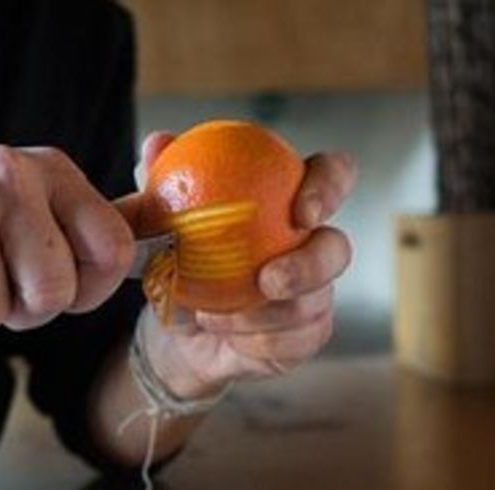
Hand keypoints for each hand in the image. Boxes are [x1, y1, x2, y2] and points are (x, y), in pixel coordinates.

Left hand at [122, 132, 356, 396]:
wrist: (174, 325)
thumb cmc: (177, 257)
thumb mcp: (157, 219)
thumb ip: (159, 180)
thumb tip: (157, 142)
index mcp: (290, 199)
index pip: (334, 175)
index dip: (330, 186)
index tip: (301, 209)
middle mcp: (312, 244)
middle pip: (338, 249)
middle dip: (310, 266)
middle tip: (268, 279)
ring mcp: (314, 294)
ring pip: (311, 305)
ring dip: (261, 314)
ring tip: (211, 314)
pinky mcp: (304, 336)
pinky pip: (294, 342)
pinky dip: (254, 339)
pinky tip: (222, 332)